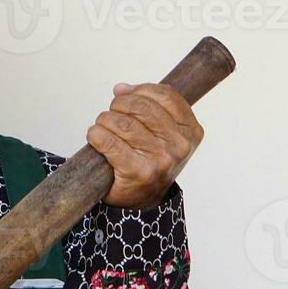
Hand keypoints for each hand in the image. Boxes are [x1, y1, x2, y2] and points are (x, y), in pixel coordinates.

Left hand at [86, 82, 203, 209]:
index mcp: (191, 132)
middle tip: (111, 112)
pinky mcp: (138, 172)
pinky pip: (109, 142)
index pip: (165, 96)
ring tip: (102, 126)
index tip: (125, 95)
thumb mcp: (164, 133)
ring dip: (105, 120)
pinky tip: (95, 137)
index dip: (140, 91)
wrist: (143, 199)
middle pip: (142, 107)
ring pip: (123, 123)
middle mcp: (179, 146)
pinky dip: (96, 135)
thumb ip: (149, 106)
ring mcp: (160, 160)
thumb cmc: (150, 160)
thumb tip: (121, 89)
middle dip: (119, 105)